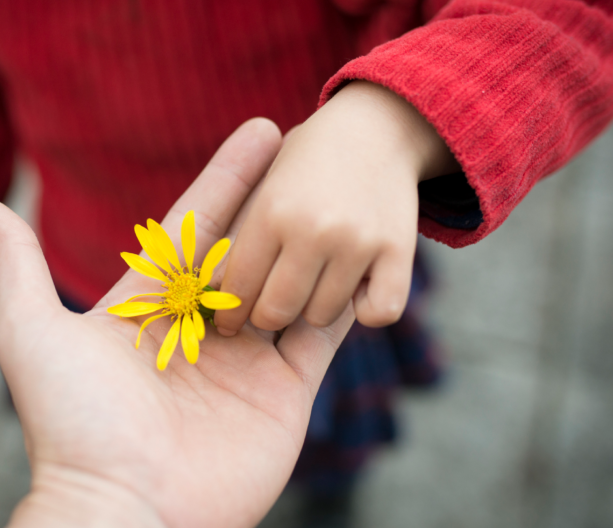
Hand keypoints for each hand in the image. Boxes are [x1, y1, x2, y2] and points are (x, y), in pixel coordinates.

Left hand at [0, 119, 355, 527]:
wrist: (123, 513)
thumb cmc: (72, 423)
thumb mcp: (31, 332)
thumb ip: (16, 265)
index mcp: (149, 308)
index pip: (197, 227)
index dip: (228, 179)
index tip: (261, 132)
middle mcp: (200, 331)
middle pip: (250, 250)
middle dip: (279, 200)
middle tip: (314, 147)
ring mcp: (246, 363)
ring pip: (289, 284)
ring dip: (315, 241)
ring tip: (346, 190)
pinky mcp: (284, 396)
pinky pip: (321, 335)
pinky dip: (343, 300)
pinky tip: (366, 256)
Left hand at [216, 81, 458, 334]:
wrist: (379, 123)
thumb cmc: (309, 157)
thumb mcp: (267, 183)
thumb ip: (239, 234)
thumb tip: (215, 288)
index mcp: (270, 210)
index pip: (236, 285)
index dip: (228, 309)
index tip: (227, 320)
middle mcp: (311, 228)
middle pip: (275, 310)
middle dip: (266, 316)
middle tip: (269, 310)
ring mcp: (357, 241)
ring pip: (321, 315)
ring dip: (314, 309)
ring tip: (313, 288)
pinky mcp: (398, 251)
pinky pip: (379, 312)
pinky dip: (367, 309)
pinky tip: (357, 292)